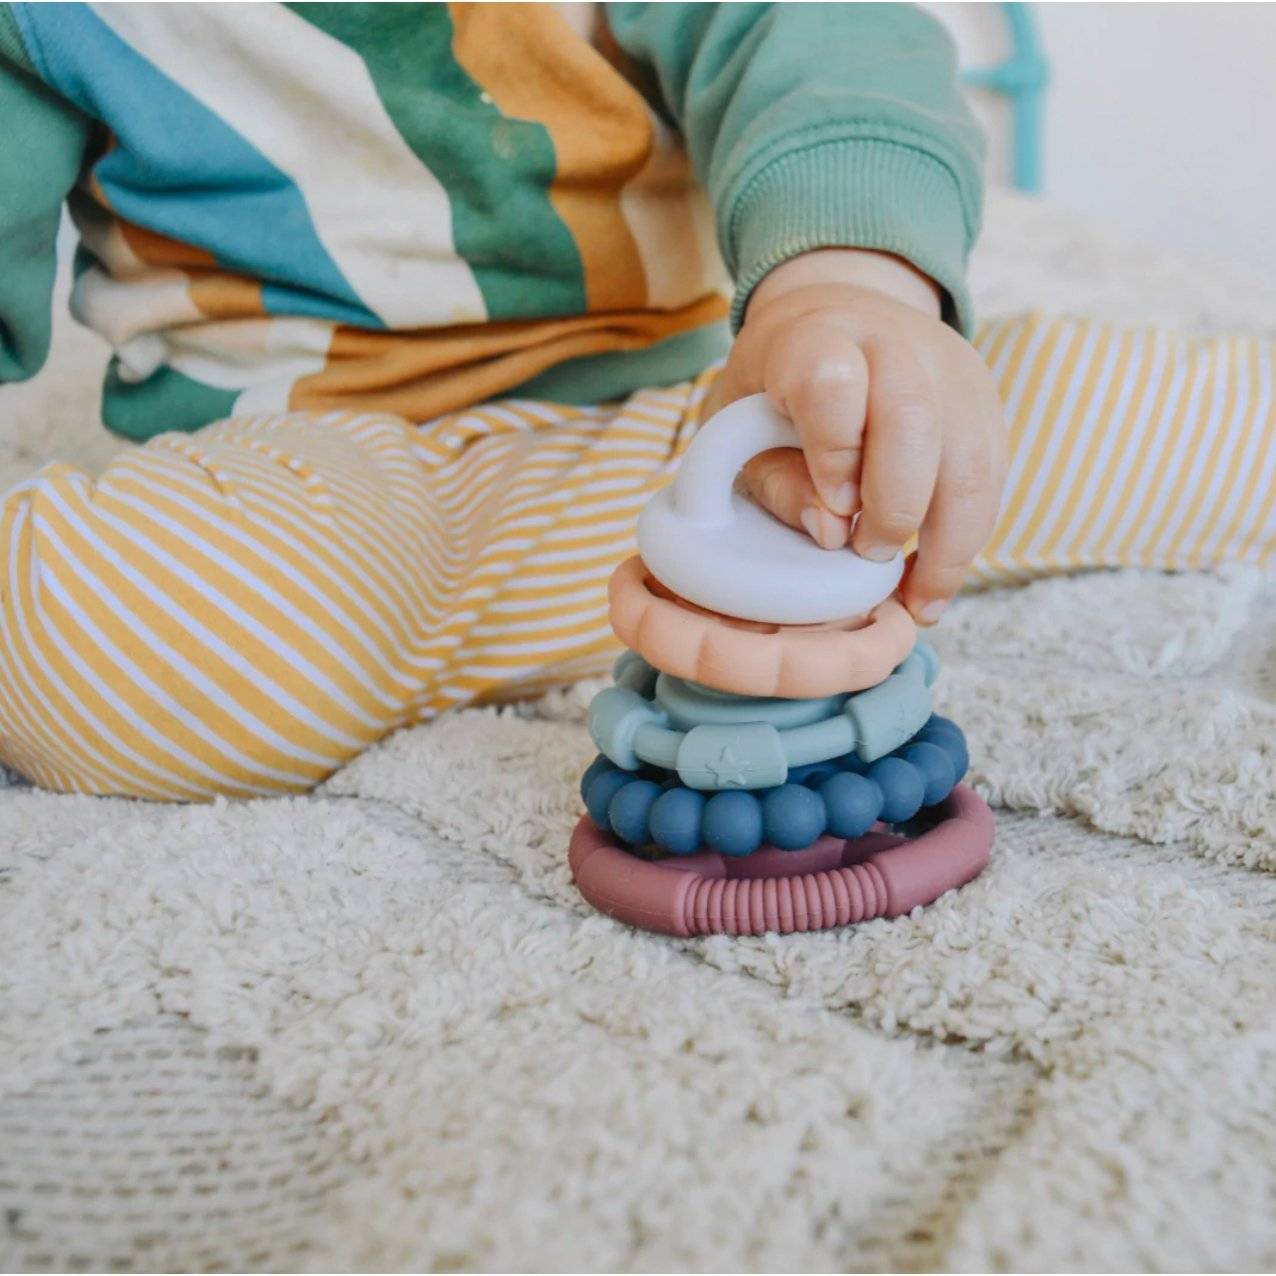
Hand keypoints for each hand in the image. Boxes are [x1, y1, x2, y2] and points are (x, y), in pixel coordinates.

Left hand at [707, 249, 1006, 624]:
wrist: (836, 318)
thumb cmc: (774, 390)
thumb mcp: (739, 431)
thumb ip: (775, 483)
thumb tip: (832, 534)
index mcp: (815, 337)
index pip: (833, 384)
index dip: (834, 454)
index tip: (832, 508)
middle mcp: (892, 342)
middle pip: (915, 418)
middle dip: (895, 507)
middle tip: (867, 553)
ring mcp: (951, 370)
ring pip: (972, 459)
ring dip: (947, 545)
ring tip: (913, 599)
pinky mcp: (985, 404)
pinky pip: (992, 480)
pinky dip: (967, 541)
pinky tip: (932, 578)